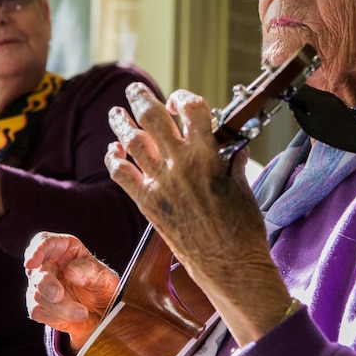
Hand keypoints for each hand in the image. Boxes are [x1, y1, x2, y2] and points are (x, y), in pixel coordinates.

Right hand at [24, 232, 119, 350]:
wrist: (104, 315)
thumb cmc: (103, 288)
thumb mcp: (104, 277)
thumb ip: (89, 271)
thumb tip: (70, 271)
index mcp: (65, 249)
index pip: (44, 242)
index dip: (36, 250)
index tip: (32, 262)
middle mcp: (50, 265)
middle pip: (35, 271)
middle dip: (46, 285)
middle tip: (59, 295)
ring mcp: (42, 286)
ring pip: (37, 294)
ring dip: (59, 307)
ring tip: (83, 312)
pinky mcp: (40, 306)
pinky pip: (38, 311)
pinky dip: (55, 316)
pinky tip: (72, 317)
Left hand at [104, 83, 266, 281]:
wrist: (230, 264)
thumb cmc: (242, 227)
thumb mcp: (242, 183)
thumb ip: (231, 157)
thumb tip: (230, 141)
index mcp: (209, 154)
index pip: (192, 109)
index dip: (183, 97)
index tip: (178, 100)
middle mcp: (181, 164)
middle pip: (154, 118)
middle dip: (140, 98)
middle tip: (133, 91)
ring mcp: (162, 184)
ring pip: (133, 141)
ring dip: (121, 123)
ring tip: (115, 113)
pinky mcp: (149, 204)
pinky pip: (122, 175)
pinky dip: (114, 159)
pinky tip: (113, 151)